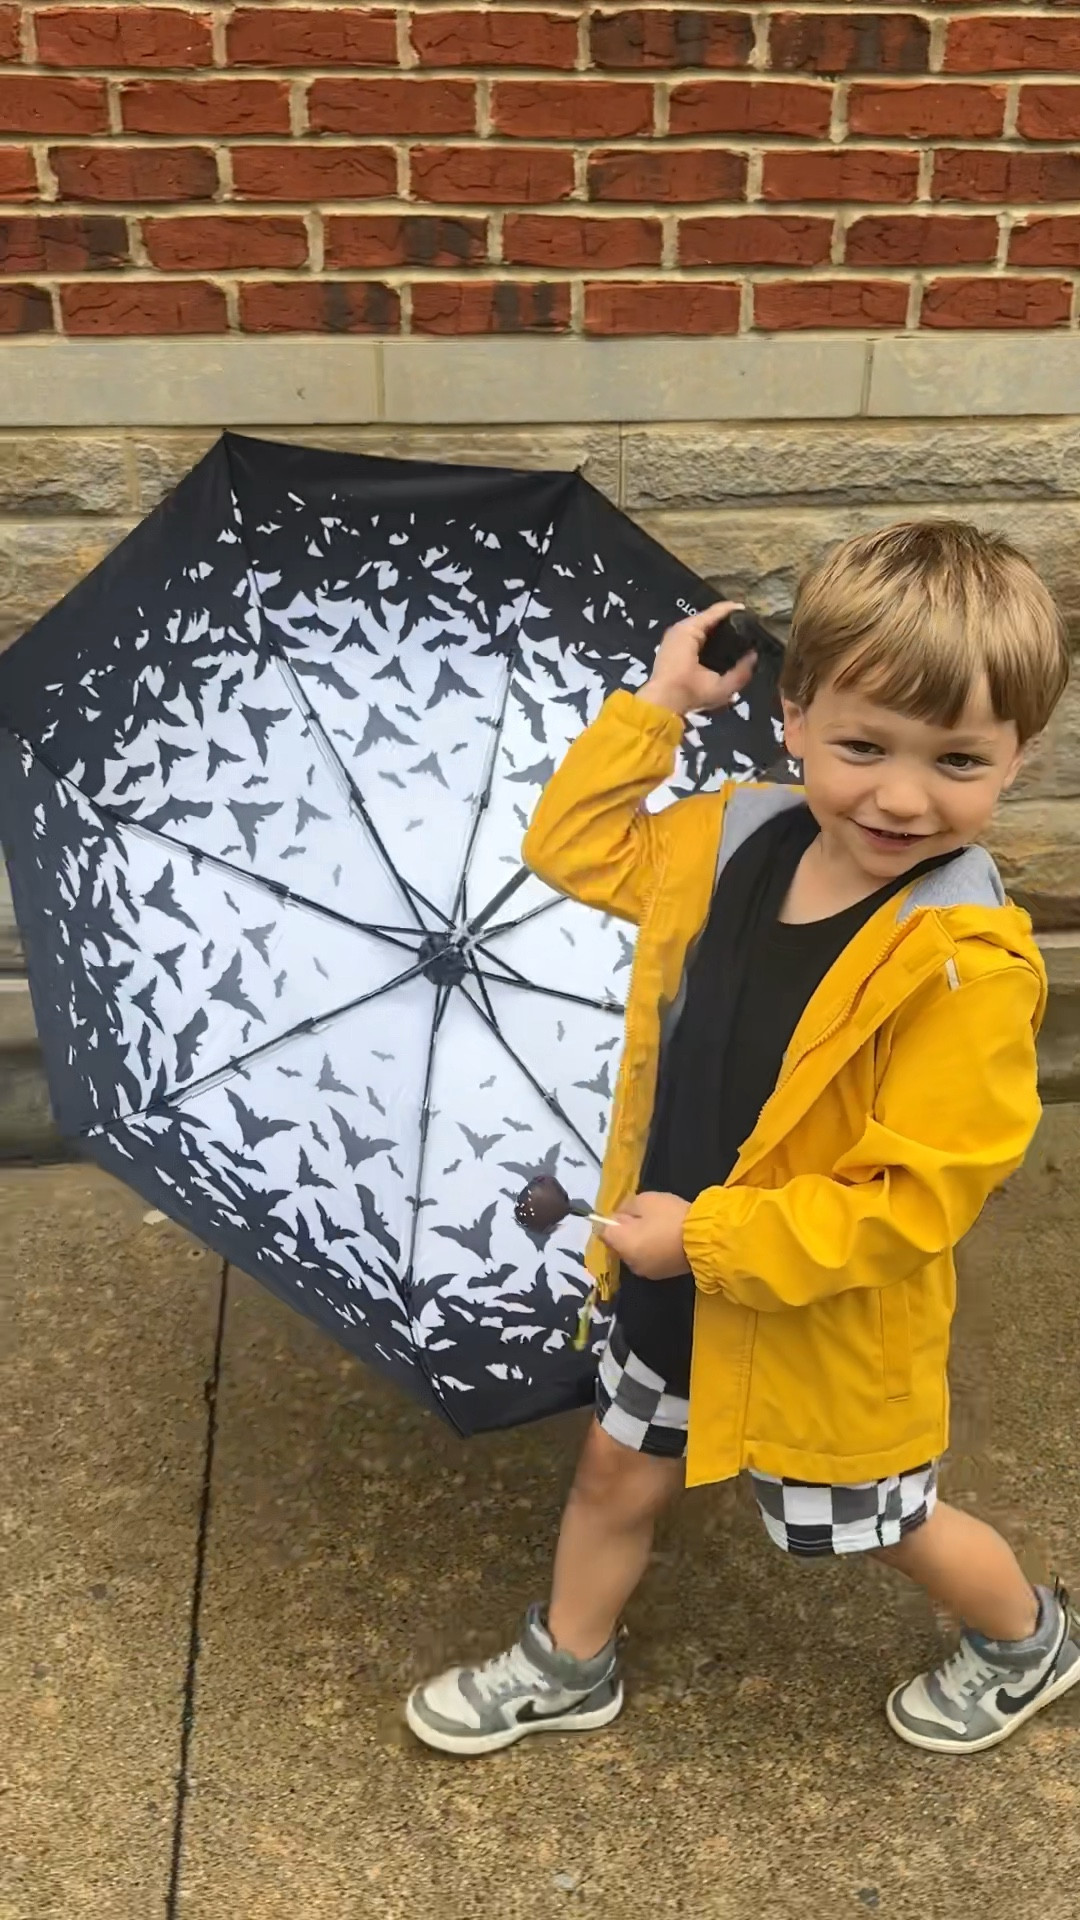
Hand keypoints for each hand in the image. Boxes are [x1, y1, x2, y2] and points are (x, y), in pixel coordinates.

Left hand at [598, 1191, 691, 1279]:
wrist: (705, 1239)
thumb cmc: (672, 1217)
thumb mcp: (645, 1200)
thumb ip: (626, 1208)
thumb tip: (619, 1217)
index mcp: (622, 1244)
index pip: (603, 1232)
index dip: (610, 1221)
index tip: (624, 1213)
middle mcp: (630, 1262)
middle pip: (618, 1244)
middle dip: (626, 1232)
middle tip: (645, 1217)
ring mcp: (646, 1271)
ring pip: (634, 1253)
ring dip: (639, 1242)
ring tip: (659, 1229)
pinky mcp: (661, 1275)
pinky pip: (648, 1259)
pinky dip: (652, 1251)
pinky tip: (667, 1240)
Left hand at [638, 601, 756, 719]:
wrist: (660, 706)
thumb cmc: (689, 693)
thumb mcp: (721, 687)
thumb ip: (741, 672)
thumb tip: (754, 656)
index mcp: (690, 630)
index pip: (717, 611)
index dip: (735, 610)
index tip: (752, 613)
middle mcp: (680, 628)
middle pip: (708, 617)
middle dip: (727, 620)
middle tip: (748, 626)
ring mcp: (673, 636)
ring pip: (700, 626)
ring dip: (717, 629)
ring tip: (738, 634)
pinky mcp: (670, 646)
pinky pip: (693, 634)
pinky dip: (707, 637)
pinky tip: (720, 644)